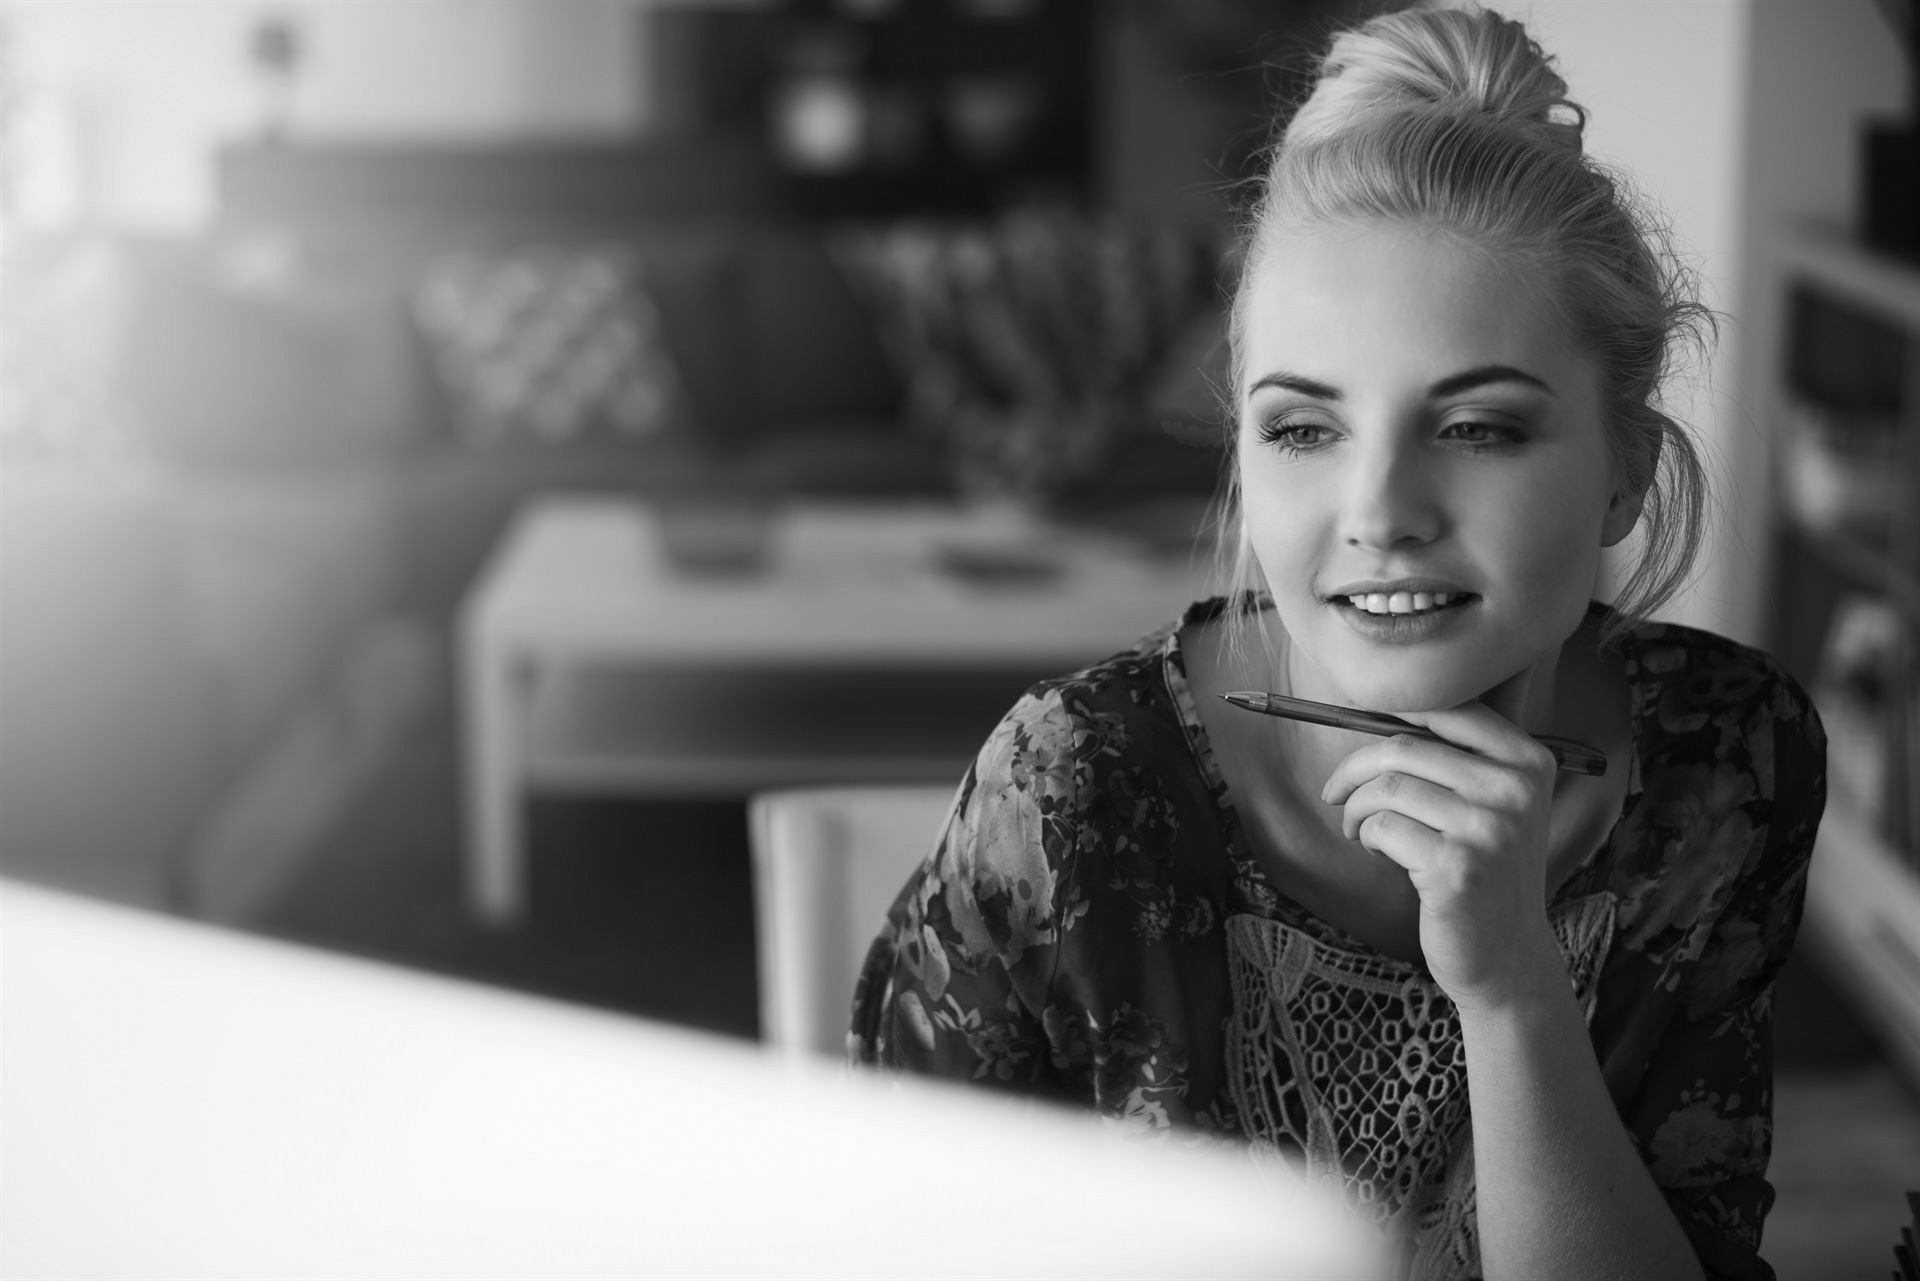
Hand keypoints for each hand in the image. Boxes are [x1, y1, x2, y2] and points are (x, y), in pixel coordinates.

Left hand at [1319, 702, 1563, 1011]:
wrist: (1508, 954)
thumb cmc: (1485, 870)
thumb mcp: (1495, 805)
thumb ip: (1458, 755)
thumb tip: (1376, 705)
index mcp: (1529, 761)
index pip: (1450, 708)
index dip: (1393, 710)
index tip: (1358, 723)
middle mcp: (1515, 789)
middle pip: (1403, 747)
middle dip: (1354, 769)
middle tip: (1336, 793)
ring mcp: (1488, 828)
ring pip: (1386, 789)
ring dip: (1356, 809)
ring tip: (1359, 830)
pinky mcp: (1455, 867)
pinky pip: (1381, 827)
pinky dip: (1365, 837)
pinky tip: (1378, 853)